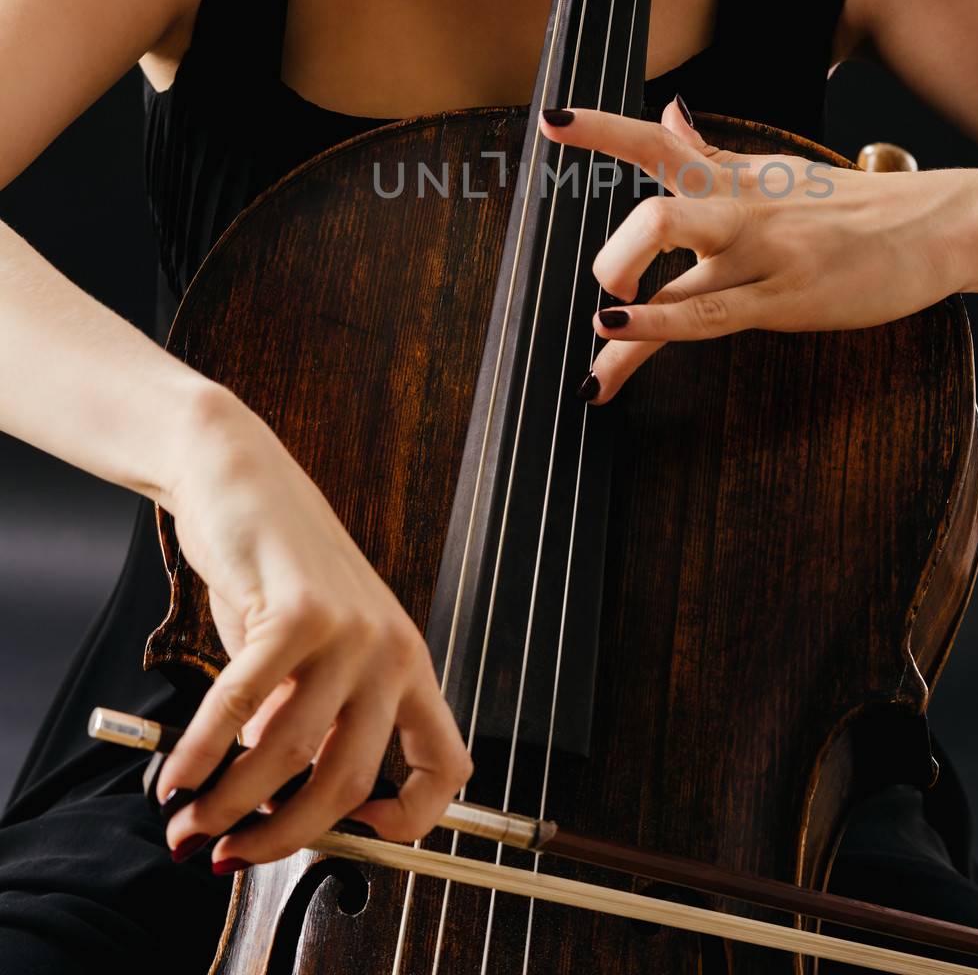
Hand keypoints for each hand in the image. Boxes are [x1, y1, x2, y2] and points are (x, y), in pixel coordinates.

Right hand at [154, 390, 471, 869]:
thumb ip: (305, 719)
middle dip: (280, 837)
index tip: (357, 837)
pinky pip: (239, 709)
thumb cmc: (275, 570)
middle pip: (349, 782)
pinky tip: (174, 780)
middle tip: (230, 854)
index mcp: (407, 663)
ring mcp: (348, 631)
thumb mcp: (311, 652)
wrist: (244, 479)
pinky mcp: (295, 614)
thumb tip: (269, 802)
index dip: (411, 819)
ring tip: (188, 821)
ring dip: (226, 804)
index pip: (447, 764)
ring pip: (287, 754)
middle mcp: (390, 651)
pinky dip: (199, 756)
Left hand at [540, 95, 977, 402]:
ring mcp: (764, 253)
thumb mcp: (778, 172)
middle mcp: (742, 208)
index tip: (550, 120)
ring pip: (674, 265)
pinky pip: (708, 313)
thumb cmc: (858, 207)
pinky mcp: (787, 297)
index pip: (658, 142)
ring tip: (600, 332)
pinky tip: (616, 335)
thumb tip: (668, 115)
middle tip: (606, 291)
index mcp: (735, 176)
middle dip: (615, 255)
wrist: (944, 224)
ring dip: (622, 309)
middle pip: (656, 210)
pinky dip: (654, 326)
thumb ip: (711, 152)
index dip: (602, 129)